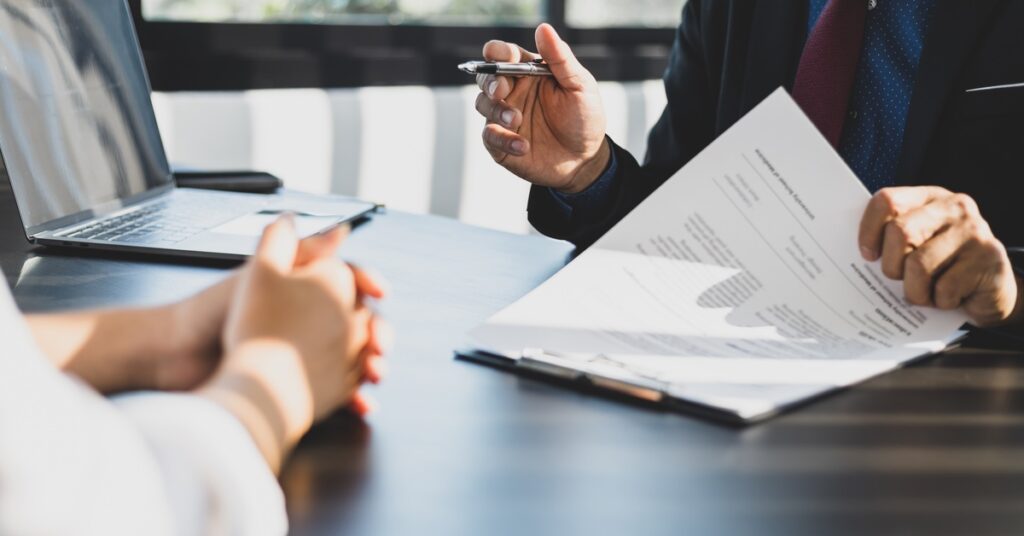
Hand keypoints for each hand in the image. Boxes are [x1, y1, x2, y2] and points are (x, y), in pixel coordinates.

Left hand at [160, 227, 387, 396]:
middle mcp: (304, 321)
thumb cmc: (211, 311)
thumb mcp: (260, 275)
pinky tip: (361, 403)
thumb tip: (341, 229)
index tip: (380, 292)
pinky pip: (335, 393)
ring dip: (371, 365)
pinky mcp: (296, 387)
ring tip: (375, 373)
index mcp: (299, 290)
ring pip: (352, 359)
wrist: (175, 357)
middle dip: (377, 332)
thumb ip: (298, 251)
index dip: (367, 285)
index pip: (346, 282)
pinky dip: (352, 397)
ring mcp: (302, 354)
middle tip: (380, 344)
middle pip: (357, 323)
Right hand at [475, 23, 609, 192]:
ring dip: (497, 110)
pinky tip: (522, 145)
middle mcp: (513, 92)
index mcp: (528, 72)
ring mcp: (505, 117)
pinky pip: (489, 136)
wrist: (585, 160)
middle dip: (490, 81)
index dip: (498, 52)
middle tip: (502, 92)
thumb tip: (544, 28)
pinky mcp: (502, 143)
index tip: (502, 56)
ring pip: (483, 104)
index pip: (504, 55)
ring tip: (516, 120)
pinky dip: (502, 139)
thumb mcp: (580, 86)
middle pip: (486, 77)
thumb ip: (560, 58)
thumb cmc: (584, 119)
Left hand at [859, 187, 1022, 326]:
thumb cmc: (941, 268)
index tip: (868, 255)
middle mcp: (954, 208)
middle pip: (900, 232)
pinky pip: (944, 288)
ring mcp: (975, 231)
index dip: (869, 231)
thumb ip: (890, 239)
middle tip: (899, 279)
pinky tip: (949, 299)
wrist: (991, 291)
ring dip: (914, 291)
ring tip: (924, 294)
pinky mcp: (990, 258)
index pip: (887, 201)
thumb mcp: (916, 245)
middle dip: (891, 266)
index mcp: (929, 198)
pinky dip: (939, 302)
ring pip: (919, 265)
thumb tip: (848, 254)